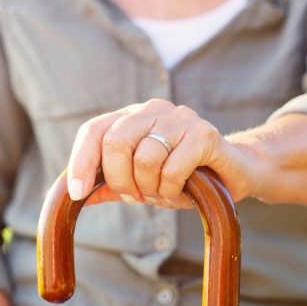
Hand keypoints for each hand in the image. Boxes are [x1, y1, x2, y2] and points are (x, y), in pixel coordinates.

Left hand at [66, 99, 258, 208]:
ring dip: (150, 188)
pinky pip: (172, 167)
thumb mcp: (141, 182)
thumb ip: (109, 184)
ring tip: (163, 192)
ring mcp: (181, 117)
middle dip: (120, 180)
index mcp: (134, 116)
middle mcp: (155, 109)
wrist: (233, 172)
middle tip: (136, 196)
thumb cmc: (184, 175)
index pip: (94, 130)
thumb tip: (73, 195)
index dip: (80, 162)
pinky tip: (182, 190)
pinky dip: (171, 188)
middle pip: (115, 143)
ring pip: (145, 158)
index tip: (78, 193)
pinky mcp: (204, 133)